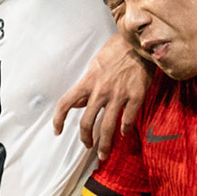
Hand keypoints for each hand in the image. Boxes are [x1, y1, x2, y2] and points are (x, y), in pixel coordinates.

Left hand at [53, 34, 150, 155]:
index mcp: (88, 82)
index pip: (66, 103)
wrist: (140, 42)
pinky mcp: (136, 96)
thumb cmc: (116, 52)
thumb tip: (78, 103)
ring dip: (104, 144)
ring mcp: (119, 95)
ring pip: (107, 127)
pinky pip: (128, 119)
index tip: (57, 130)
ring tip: (103, 153)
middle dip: (85, 139)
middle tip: (88, 146)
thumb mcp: (95, 66)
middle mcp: (101, 91)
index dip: (58, 119)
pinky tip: (124, 133)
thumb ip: (87, 86)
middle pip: (86, 123)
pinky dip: (125, 129)